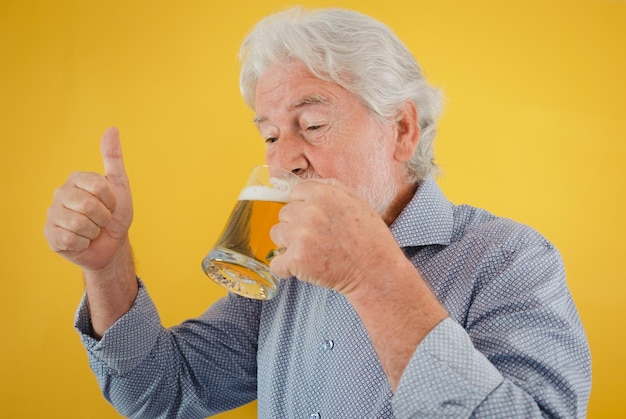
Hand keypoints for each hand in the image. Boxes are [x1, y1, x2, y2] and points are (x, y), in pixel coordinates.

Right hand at [44, 127, 133, 272]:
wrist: (112, 244)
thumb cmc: (115, 215)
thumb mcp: (120, 186)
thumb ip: (113, 158)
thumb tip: (112, 129)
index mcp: (76, 179)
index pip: (99, 187)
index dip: (111, 200)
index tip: (111, 205)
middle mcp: (60, 193)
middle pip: (88, 205)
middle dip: (103, 217)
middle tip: (102, 220)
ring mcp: (53, 214)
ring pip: (79, 224)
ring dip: (94, 231)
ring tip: (93, 230)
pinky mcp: (50, 235)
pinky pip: (70, 239)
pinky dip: (83, 243)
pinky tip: (82, 241)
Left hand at [269, 178, 399, 293]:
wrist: (375, 271)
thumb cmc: (370, 238)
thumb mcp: (357, 201)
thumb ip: (331, 188)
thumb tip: (309, 186)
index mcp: (323, 194)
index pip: (294, 194)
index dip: (303, 207)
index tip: (313, 219)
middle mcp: (309, 212)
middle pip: (284, 214)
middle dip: (297, 225)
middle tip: (317, 238)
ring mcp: (300, 236)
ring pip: (277, 234)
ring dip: (289, 244)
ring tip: (311, 252)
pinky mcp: (296, 260)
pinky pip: (276, 262)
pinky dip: (286, 268)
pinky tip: (302, 268)